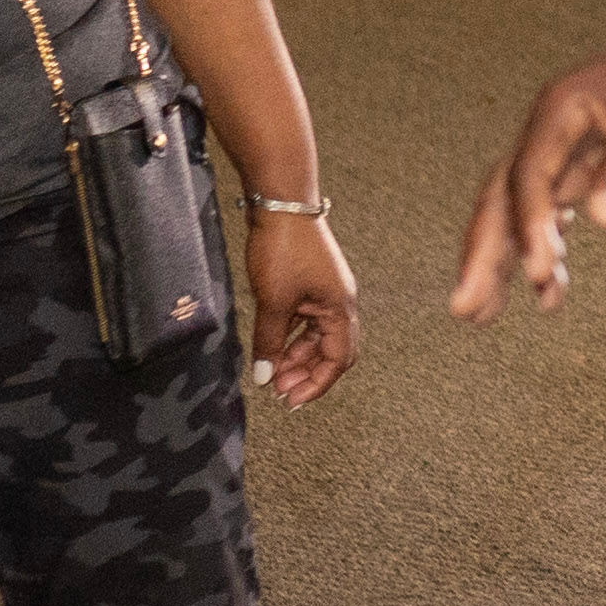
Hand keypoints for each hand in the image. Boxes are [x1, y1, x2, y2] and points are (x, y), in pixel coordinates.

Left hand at [249, 209, 361, 405]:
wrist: (282, 204)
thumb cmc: (284, 249)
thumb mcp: (274, 301)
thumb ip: (270, 341)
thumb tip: (265, 376)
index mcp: (340, 310)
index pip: (337, 360)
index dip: (316, 384)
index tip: (291, 401)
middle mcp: (339, 304)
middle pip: (330, 351)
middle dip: (306, 374)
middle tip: (278, 391)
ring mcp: (325, 293)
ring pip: (316, 336)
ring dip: (296, 357)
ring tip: (271, 372)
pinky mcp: (310, 283)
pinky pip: (306, 320)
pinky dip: (291, 336)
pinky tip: (272, 344)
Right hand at [453, 21, 605, 317]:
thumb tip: (603, 222)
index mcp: (559, 109)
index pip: (530, 175)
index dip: (530, 225)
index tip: (537, 273)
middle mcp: (545, 131)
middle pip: (501, 197)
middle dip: (482, 253)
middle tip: (465, 310)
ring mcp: (555, 150)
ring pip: (515, 211)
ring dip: (501, 261)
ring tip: (482, 318)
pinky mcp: (572, 168)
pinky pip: (547, 215)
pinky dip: (544, 251)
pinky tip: (548, 294)